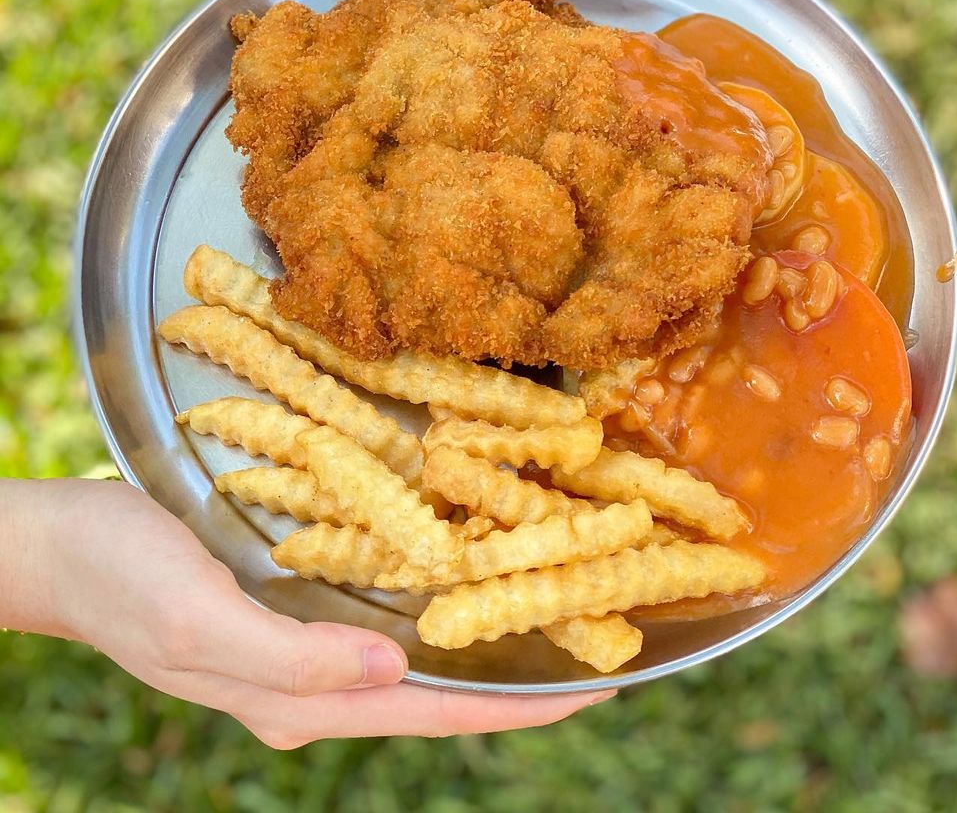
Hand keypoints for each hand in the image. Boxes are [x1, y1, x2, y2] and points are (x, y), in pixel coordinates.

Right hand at [3, 479, 611, 747]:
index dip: (515, 707)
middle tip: (593, 642)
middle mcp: (313, 682)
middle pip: (434, 688)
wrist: (63, 545)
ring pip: (414, 651)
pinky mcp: (291, 605)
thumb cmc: (123, 575)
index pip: (432, 709)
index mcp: (298, 699)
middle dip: (513, 677)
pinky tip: (460, 570)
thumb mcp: (197, 621)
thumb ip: (290, 659)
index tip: (593, 689)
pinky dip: (432, 600)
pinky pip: (380, 612)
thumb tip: (394, 671)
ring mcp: (303, 647)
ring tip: (547, 609)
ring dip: (479, 637)